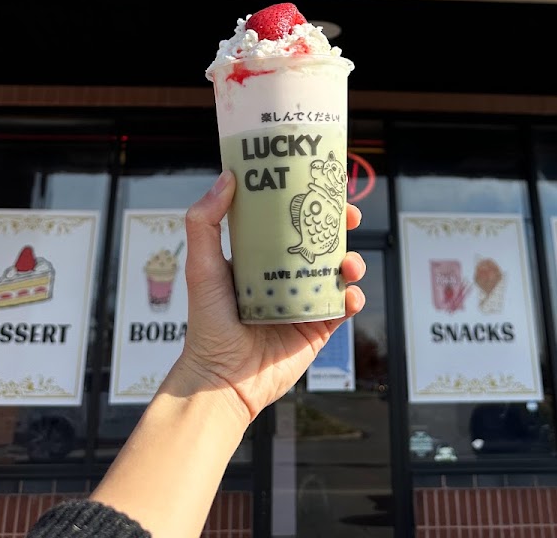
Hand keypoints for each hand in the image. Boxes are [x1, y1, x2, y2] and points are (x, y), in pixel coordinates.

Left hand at [175, 169, 365, 424]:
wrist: (222, 379)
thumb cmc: (208, 323)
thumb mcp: (202, 265)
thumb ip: (206, 221)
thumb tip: (227, 177)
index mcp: (260, 257)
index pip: (289, 220)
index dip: (309, 201)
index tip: (322, 184)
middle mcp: (285, 276)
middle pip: (321, 241)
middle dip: (340, 225)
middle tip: (349, 215)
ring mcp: (304, 301)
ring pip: (339, 272)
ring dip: (352, 261)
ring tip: (348, 264)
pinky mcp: (318, 328)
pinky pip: (344, 308)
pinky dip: (354, 298)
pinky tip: (349, 296)